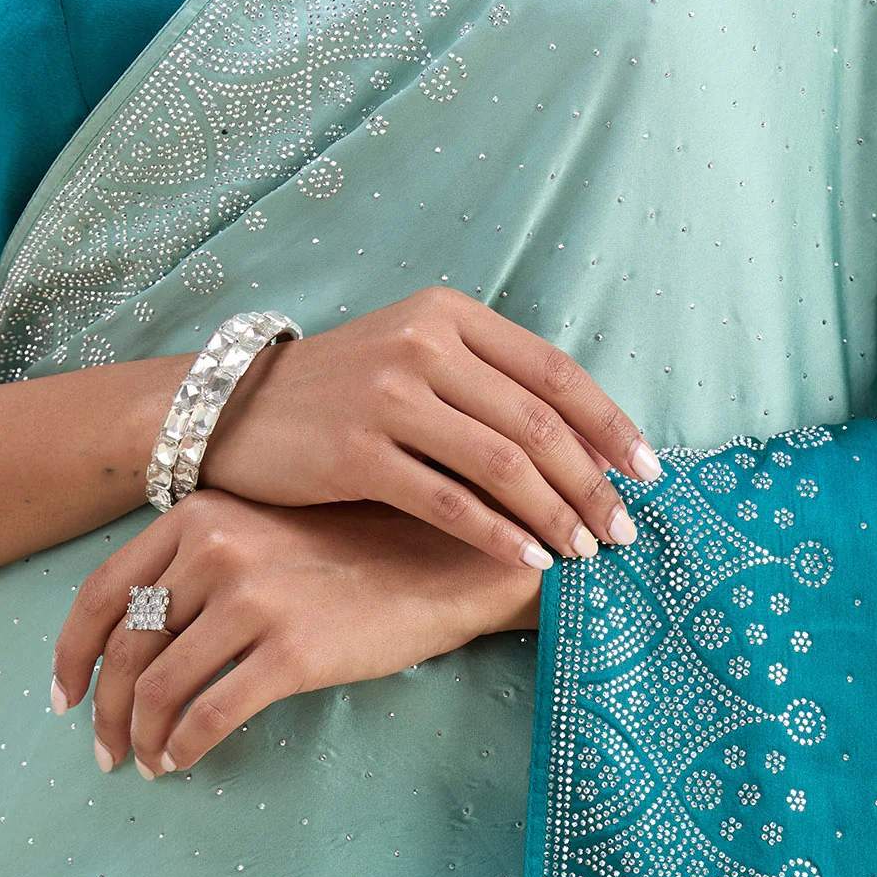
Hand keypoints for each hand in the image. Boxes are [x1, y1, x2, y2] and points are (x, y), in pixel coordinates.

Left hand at [50, 490, 542, 777]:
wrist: (449, 561)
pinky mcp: (293, 651)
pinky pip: (211, 714)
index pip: (104, 592)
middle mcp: (217, 549)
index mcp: (202, 515)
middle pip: (128, 647)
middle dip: (108, 710)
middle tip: (107, 749)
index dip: (72, 653)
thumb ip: (207, 558)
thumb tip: (146, 631)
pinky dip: (186, 746)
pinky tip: (186, 761)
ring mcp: (253, 600)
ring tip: (148, 762)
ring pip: (162, 687)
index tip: (65, 695)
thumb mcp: (273, 528)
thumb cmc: (363, 550)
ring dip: (145, 736)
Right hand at [198, 285, 660, 566]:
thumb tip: (583, 448)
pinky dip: (498, 535)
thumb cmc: (336, 396)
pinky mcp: (356, 452)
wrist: (226, 410)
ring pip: (502, 463)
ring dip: (555, 514)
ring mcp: (389, 395)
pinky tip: (530, 561)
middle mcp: (424, 344)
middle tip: (624, 532)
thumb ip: (487, 388)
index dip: (610, 424)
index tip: (649, 473)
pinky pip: (448, 501)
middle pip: (538, 422)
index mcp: (449, 315)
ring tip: (586, 554)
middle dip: (593, 484)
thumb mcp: (412, 361)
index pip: (554, 371)